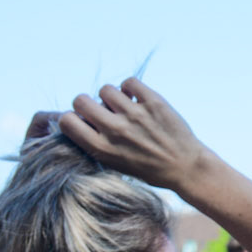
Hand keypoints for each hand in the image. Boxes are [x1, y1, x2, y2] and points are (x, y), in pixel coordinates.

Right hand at [59, 80, 208, 195]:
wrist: (184, 167)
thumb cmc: (147, 168)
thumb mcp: (114, 163)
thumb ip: (96, 142)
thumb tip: (80, 119)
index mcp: (102, 148)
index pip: (67, 121)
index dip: (72, 118)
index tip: (84, 121)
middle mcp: (115, 130)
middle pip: (80, 100)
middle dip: (87, 104)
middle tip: (102, 111)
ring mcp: (135, 115)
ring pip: (106, 89)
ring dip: (112, 97)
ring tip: (123, 107)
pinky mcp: (153, 103)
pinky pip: (129, 82)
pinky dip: (130, 88)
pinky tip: (136, 99)